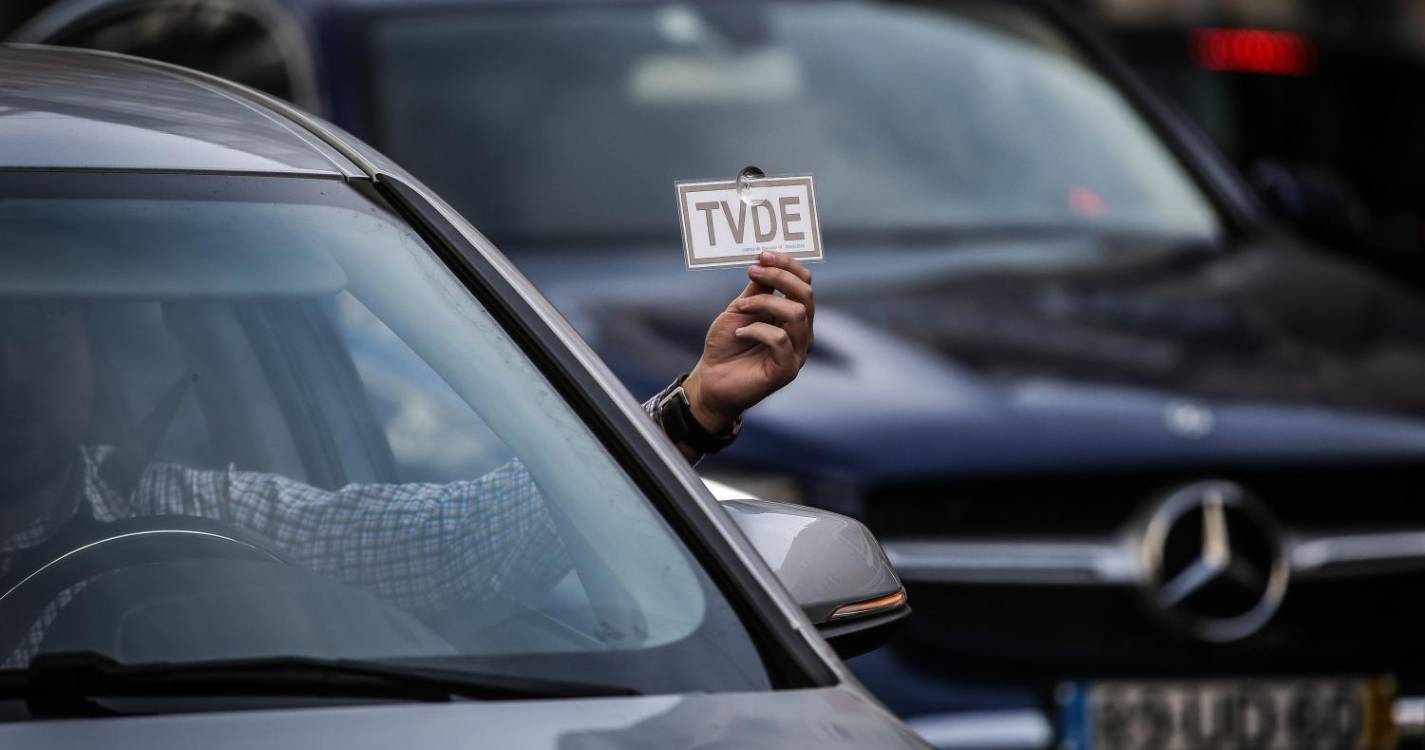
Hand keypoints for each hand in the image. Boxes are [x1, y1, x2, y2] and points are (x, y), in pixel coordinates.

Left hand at [683, 252, 814, 434]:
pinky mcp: (786, 370)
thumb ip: (757, 291)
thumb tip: (765, 263)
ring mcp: (797, 352)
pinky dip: (757, 330)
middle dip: (780, 277)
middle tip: (752, 271)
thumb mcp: (740, 310)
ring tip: (740, 307)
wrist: (711, 381)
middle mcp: (801, 332)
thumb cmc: (726, 345)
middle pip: (806, 295)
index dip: (787, 265)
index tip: (761, 255)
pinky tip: (739, 333)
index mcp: (793, 315)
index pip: (804, 283)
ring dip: (765, 303)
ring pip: (797, 314)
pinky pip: (780, 340)